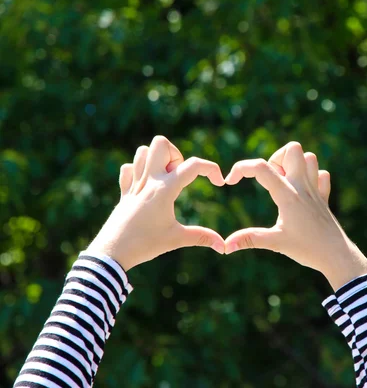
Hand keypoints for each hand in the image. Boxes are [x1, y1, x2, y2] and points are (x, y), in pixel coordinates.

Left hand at [87, 136, 225, 270]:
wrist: (112, 252)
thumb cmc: (145, 244)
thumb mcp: (177, 239)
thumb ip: (202, 237)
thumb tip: (223, 247)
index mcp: (165, 189)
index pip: (193, 165)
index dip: (212, 169)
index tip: (219, 183)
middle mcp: (149, 180)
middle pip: (161, 144)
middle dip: (176, 154)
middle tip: (179, 177)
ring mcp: (133, 184)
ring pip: (143, 151)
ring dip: (157, 159)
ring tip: (165, 180)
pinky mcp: (123, 191)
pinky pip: (128, 168)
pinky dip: (138, 170)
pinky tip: (146, 186)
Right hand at [223, 142, 366, 289]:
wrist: (336, 256)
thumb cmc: (307, 249)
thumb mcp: (276, 243)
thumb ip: (250, 239)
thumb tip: (226, 246)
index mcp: (288, 195)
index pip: (261, 167)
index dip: (241, 168)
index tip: (230, 182)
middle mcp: (303, 186)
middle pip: (292, 149)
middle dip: (275, 158)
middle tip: (269, 180)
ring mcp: (316, 190)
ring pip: (309, 157)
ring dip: (294, 164)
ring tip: (284, 183)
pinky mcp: (324, 197)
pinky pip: (321, 175)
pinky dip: (311, 176)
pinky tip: (302, 192)